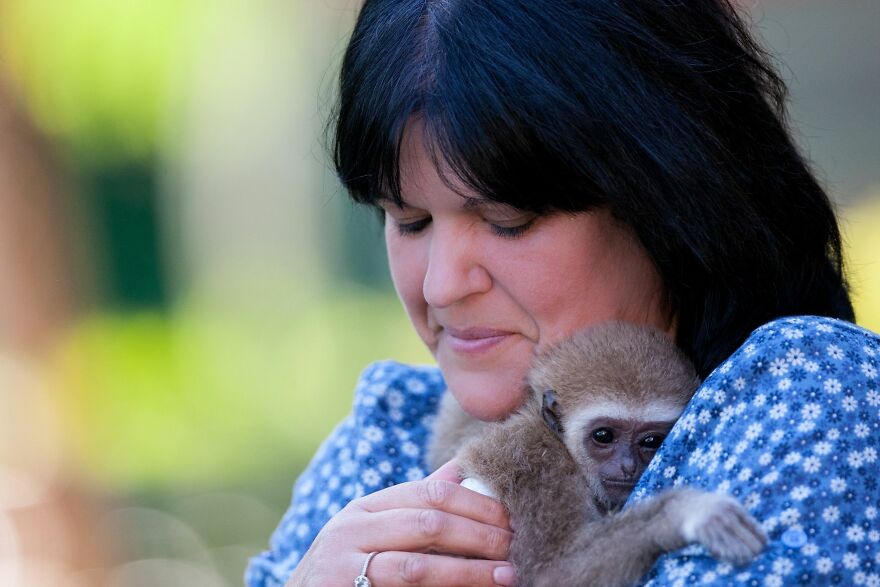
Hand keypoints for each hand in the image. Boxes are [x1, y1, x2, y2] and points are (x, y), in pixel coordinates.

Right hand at [285, 460, 515, 585]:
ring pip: (418, 568)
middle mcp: (351, 532)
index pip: (430, 493)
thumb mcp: (372, 530)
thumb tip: (463, 469)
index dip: (476, 503)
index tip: (511, 516)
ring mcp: (343, 569)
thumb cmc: (346, 569)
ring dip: (469, 572)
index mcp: (364, 508)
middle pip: (429, 524)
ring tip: (506, 575)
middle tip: (514, 545)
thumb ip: (415, 504)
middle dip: (480, 535)